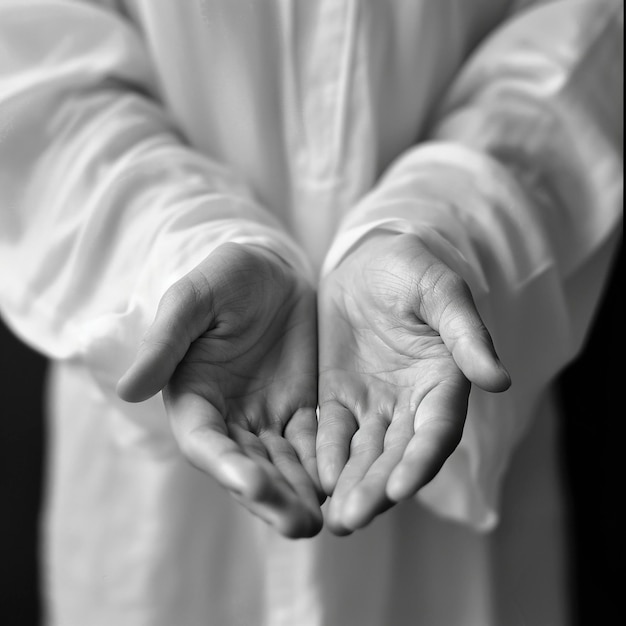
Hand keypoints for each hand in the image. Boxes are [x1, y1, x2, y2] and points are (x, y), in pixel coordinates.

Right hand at [117, 243, 322, 537]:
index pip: (205, 442)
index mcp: (194, 396)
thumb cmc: (223, 278)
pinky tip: (347, 483)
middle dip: (272, 497)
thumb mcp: (192, 299)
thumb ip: (165, 341)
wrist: (269, 270)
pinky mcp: (302, 409)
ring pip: (283, 464)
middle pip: (247, 466)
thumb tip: (127, 389)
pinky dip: (327, 465)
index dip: (226, 466)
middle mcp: (229, 417)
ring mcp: (267, 416)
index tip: (253, 485)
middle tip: (300, 523)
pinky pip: (314, 442)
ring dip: (302, 493)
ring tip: (327, 517)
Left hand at [317, 233, 510, 534]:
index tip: (402, 489)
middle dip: (378, 487)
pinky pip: (333, 431)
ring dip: (352, 485)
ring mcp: (374, 402)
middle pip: (397, 455)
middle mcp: (411, 402)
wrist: (367, 259)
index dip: (421, 460)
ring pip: (365, 453)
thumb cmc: (412, 269)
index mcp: (443, 381)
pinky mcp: (340, 396)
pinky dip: (326, 455)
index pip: (436, 431)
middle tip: (354, 518)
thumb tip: (499, 380)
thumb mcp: (440, 292)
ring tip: (335, 518)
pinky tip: (316, 478)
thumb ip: (465, 334)